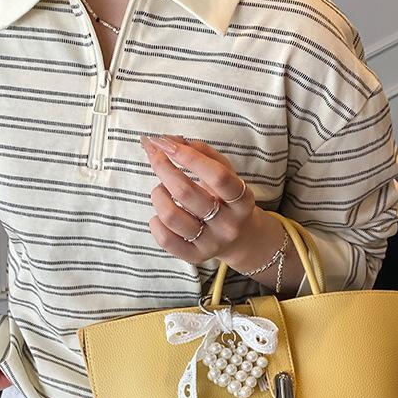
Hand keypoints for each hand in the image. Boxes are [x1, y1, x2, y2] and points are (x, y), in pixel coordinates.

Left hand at [139, 133, 262, 266]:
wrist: (242, 239)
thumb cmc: (227, 198)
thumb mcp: (227, 173)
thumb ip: (204, 153)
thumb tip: (172, 140)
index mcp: (242, 201)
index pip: (217, 176)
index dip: (188, 156)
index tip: (167, 142)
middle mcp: (228, 225)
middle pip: (187, 193)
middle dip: (163, 168)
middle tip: (155, 156)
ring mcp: (211, 243)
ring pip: (172, 216)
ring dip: (158, 195)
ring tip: (161, 189)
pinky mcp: (195, 257)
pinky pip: (166, 240)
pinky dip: (155, 222)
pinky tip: (160, 214)